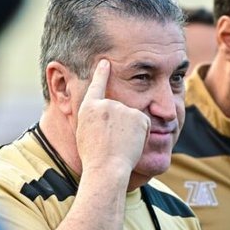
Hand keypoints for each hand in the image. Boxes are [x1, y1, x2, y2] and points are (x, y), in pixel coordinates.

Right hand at [76, 59, 150, 175]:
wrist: (106, 168)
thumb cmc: (94, 159)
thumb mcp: (84, 134)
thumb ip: (93, 119)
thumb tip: (100, 112)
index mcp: (89, 109)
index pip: (96, 85)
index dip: (101, 73)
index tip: (105, 62)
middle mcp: (106, 104)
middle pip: (120, 110)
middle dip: (122, 125)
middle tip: (113, 144)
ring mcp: (122, 109)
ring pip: (133, 118)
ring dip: (131, 131)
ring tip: (121, 146)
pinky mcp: (138, 116)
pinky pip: (144, 125)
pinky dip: (142, 135)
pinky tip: (131, 144)